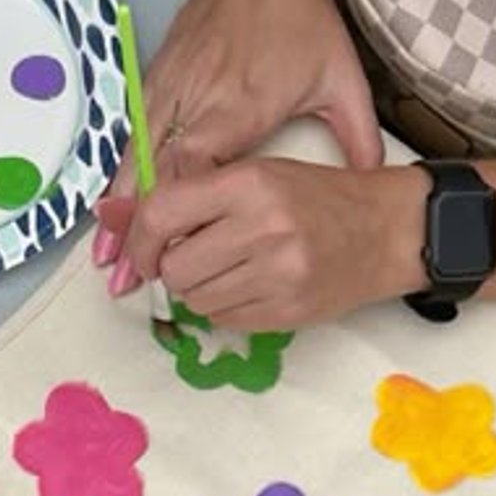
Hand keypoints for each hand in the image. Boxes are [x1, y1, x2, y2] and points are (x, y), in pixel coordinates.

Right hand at [99, 0, 381, 248]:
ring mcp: (170, 90)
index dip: (177, 220)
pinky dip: (118, 180)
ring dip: (118, 215)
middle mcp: (196, 102)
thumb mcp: (341, 76)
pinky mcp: (156, 81)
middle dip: (138, 235)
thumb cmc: (301, 19)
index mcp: (239, 108)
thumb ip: (358, 135)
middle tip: (123, 283)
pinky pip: (131, 140)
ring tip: (105, 263)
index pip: (196, 173)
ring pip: (133, 163)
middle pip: (155, 179)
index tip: (170, 262)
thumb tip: (375, 182)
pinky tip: (109, 214)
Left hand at [112, 157, 425, 331]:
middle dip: (171, 268)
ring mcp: (277, 275)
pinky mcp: (286, 312)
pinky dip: (223, 308)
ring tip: (229, 268)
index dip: (138, 238)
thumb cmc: (318, 197)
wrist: (386, 231)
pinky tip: (250, 286)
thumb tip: (109, 216)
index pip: (162, 214)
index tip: (140, 249)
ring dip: (198, 289)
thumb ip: (189, 195)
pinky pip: (223, 320)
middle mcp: (262, 228)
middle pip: (175, 267)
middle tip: (194, 256)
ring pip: (195, 299)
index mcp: (250, 183)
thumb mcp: (256, 174)